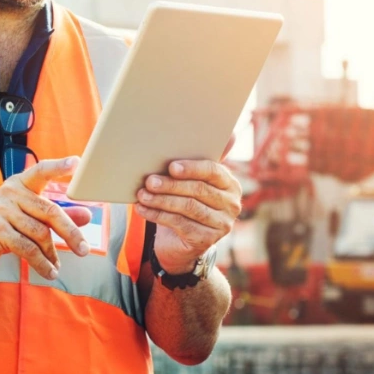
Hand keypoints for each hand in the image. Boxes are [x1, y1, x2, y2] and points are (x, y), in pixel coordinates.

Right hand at [0, 157, 93, 279]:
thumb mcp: (24, 218)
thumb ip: (54, 216)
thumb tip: (86, 215)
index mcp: (17, 184)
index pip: (41, 171)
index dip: (59, 166)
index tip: (77, 162)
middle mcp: (10, 193)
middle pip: (50, 211)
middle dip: (70, 233)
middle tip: (84, 249)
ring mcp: (1, 211)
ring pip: (40, 233)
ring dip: (52, 254)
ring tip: (57, 266)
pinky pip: (28, 249)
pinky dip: (42, 263)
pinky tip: (48, 271)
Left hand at [134, 137, 242, 273]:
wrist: (181, 240)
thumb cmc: (185, 202)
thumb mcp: (191, 182)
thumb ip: (196, 163)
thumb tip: (227, 133)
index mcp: (230, 184)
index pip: (213, 171)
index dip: (192, 168)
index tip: (171, 167)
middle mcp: (232, 204)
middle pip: (198, 190)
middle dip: (171, 185)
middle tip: (149, 181)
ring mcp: (222, 224)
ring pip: (188, 207)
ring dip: (161, 200)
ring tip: (142, 195)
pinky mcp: (207, 240)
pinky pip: (179, 224)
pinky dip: (157, 215)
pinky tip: (142, 209)